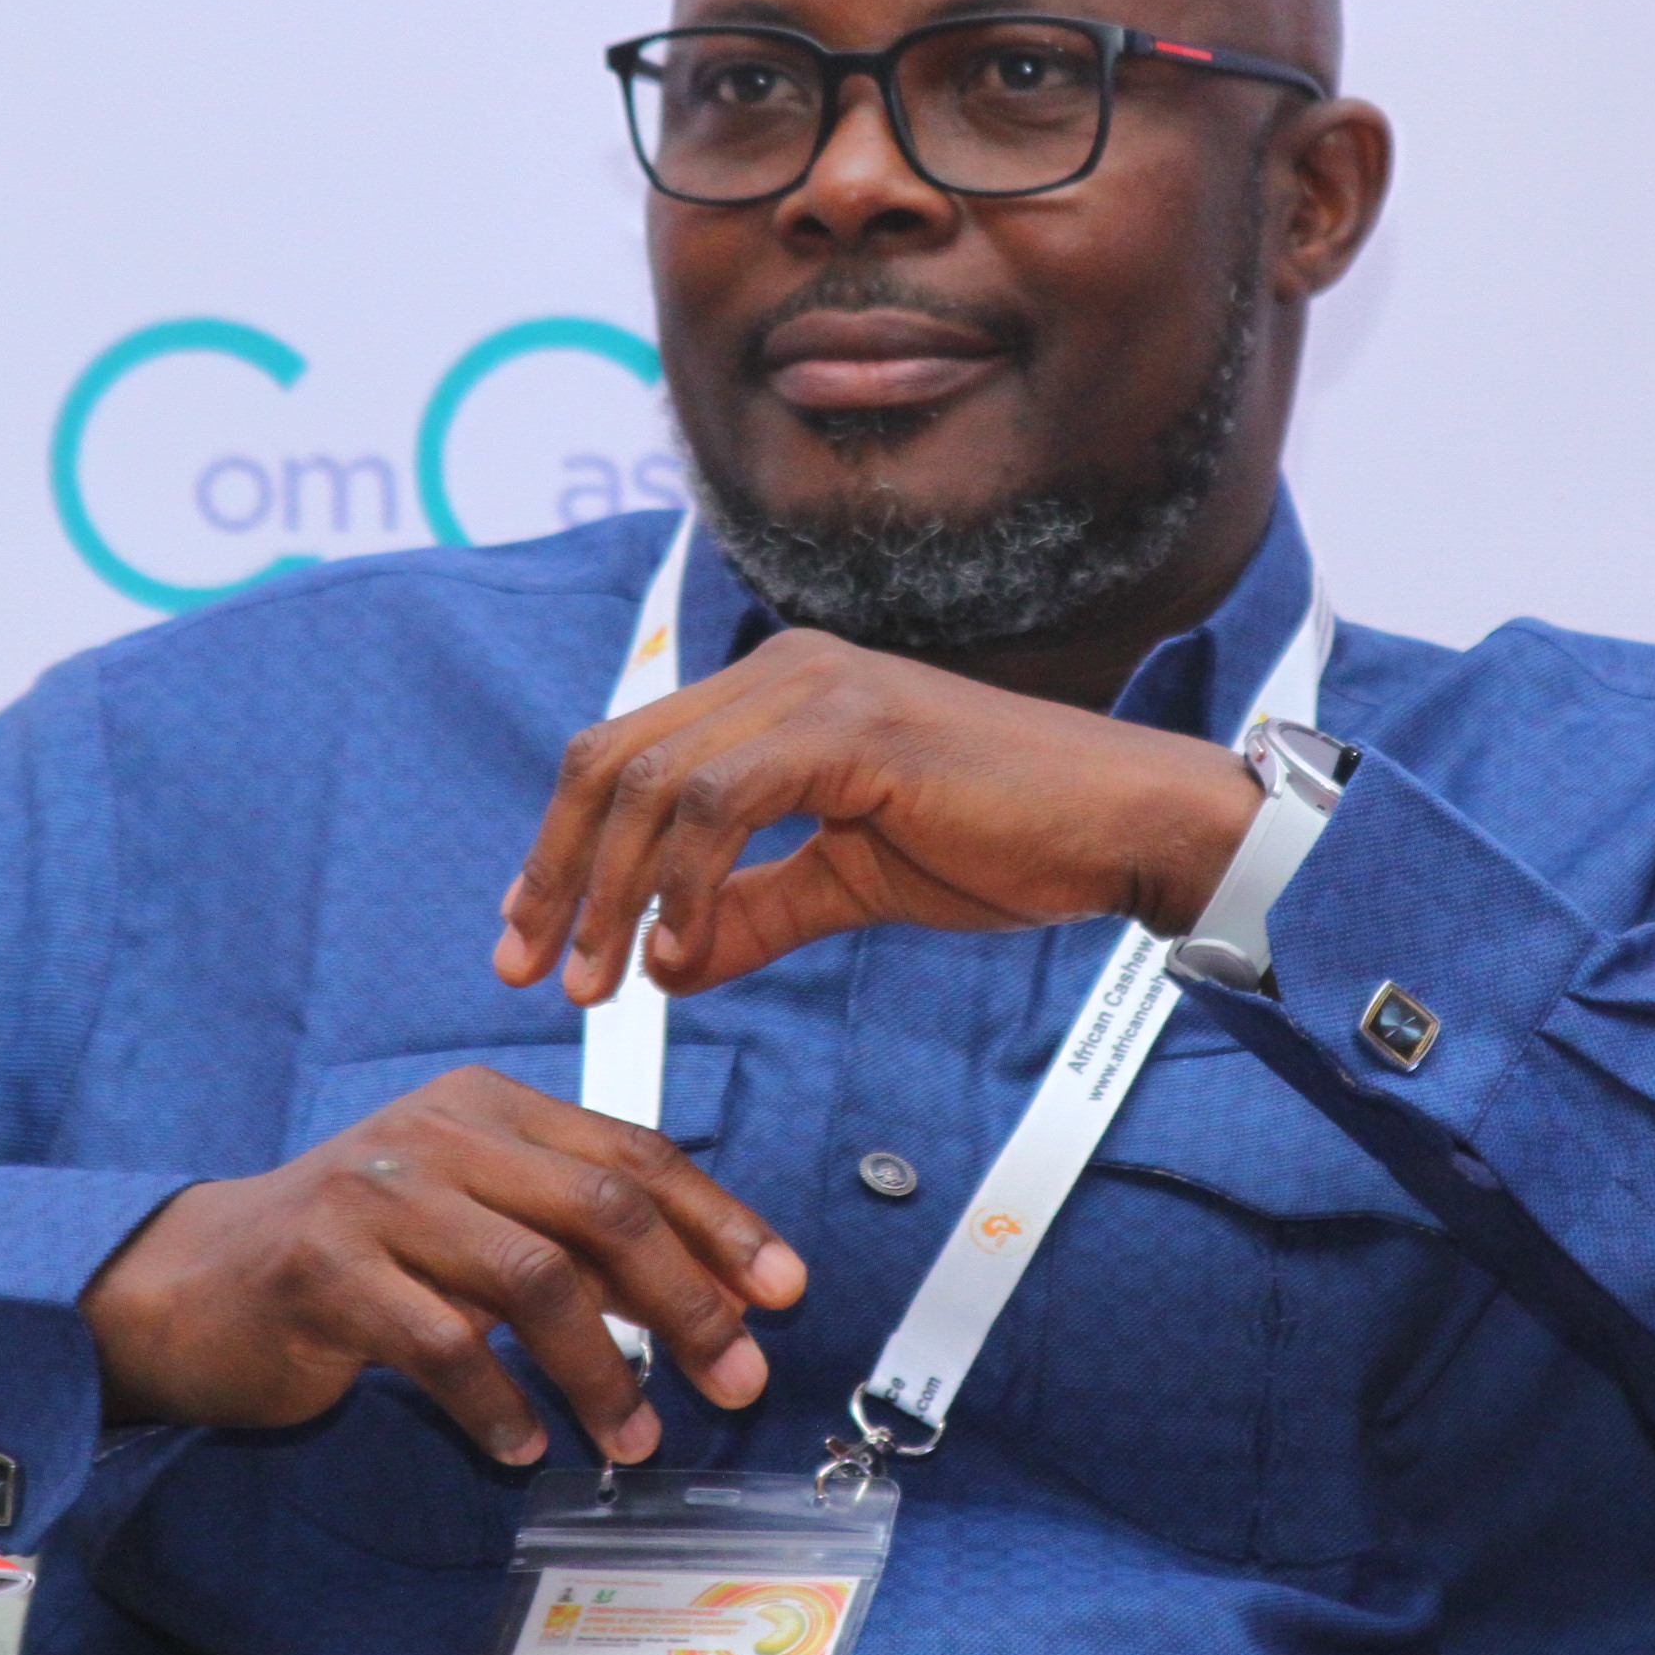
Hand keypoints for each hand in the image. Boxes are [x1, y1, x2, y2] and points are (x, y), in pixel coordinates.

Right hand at [78, 1066, 803, 1463]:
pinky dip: (498, 1405)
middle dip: (686, 1300)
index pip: (632, 1152)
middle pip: (601, 1206)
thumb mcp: (471, 1213)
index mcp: (488, 1105)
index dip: (718, 1222)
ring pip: (533, 1278)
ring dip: (602, 1372)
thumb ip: (572, 1233)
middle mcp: (440, 1132)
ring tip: (634, 1438)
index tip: (781, 1288)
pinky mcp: (326, 1269)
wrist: (197, 1279)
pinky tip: (525, 1445)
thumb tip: (707, 1291)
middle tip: (735, 1376)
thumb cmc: (355, 1253)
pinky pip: (442, 1345)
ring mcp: (378, 1194)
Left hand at [492, 628, 1259, 1002]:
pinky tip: (681, 954)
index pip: (627, 755)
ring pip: (653, 782)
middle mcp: (781, 668)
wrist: (1125, 824)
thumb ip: (755, 910)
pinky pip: (722, 805)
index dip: (563, 848)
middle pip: (612, 758)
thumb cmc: (1008, 841)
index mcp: (777, 689)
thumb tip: (665, 964)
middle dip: (557, 872)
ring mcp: (815, 687)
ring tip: (598, 985)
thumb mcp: (849, 882)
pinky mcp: (851, 727)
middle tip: (529, 971)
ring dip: (608, 892)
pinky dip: (684, 885)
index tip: (531, 938)